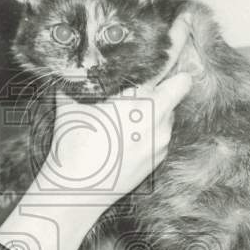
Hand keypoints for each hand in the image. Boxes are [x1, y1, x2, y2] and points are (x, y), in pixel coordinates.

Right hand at [48, 71, 191, 201]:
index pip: (179, 77)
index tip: (162, 58)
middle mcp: (159, 121)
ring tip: (127, 115)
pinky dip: (149, 131)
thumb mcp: (70, 105)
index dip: (171, 64)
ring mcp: (161, 142)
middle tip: (139, 86)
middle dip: (164, 85)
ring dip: (155, 110)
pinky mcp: (157, 159)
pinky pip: (161, 135)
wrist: (75, 191)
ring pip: (168, 114)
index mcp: (142, 102)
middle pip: (178, 90)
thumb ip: (77, 80)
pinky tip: (126, 137)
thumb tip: (73, 63)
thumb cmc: (72, 145)